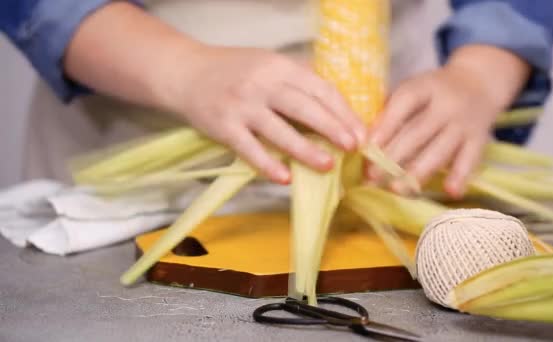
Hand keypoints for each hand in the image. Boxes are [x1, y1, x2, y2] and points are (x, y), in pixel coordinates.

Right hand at [173, 47, 365, 183]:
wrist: (186, 73)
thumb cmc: (234, 71)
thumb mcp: (268, 63)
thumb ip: (297, 79)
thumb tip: (335, 106)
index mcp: (279, 66)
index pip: (319, 88)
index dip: (342, 111)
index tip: (359, 132)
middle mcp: (261, 84)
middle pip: (304, 107)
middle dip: (332, 128)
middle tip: (353, 147)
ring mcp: (241, 106)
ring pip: (279, 130)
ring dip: (306, 149)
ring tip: (328, 164)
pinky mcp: (223, 127)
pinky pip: (249, 149)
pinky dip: (267, 164)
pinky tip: (285, 178)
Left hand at [367, 45, 529, 197]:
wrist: (479, 82)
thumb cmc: (433, 92)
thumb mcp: (413, 89)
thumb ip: (391, 111)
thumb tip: (364, 141)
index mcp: (424, 88)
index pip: (404, 104)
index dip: (386, 126)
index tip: (367, 148)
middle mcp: (446, 105)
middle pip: (418, 132)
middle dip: (393, 157)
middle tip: (372, 177)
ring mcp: (464, 123)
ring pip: (440, 150)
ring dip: (417, 172)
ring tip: (397, 189)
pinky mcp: (479, 139)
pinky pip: (470, 159)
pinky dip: (461, 175)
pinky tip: (451, 191)